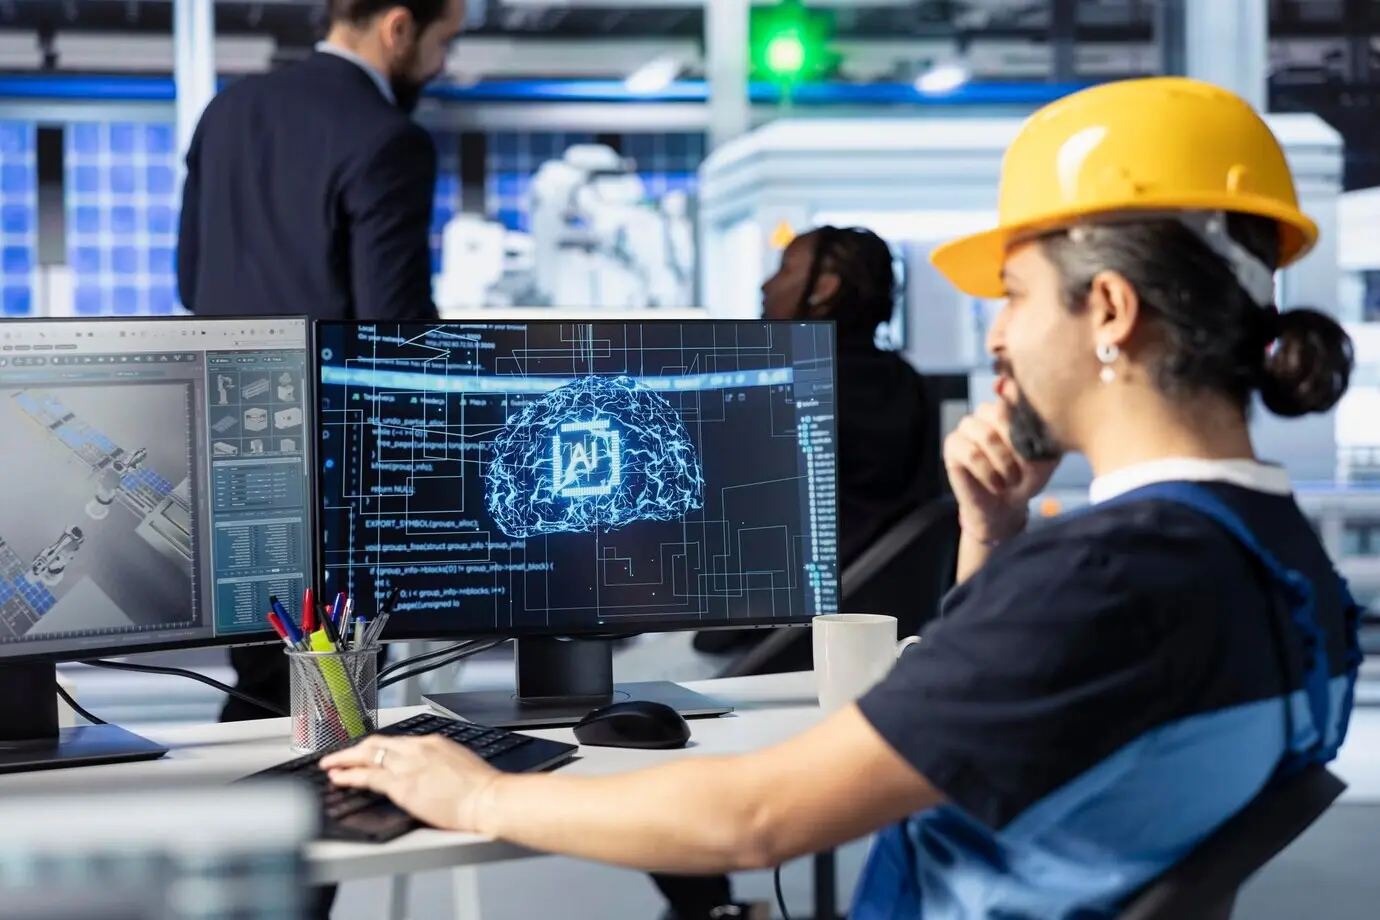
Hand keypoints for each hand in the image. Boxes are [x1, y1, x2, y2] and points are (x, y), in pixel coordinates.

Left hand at [320, 735, 501, 831]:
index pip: (396, 742)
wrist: (488, 798)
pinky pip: (368, 777)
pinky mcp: (402, 785)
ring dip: (345, 760)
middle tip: (339, 755)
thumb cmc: (482, 788)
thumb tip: (432, 773)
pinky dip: (349, 776)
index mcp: (433, 743)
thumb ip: (440, 765)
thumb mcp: (460, 765)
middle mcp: (417, 749)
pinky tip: (338, 779)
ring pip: (367, 755)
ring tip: (331, 765)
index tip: (368, 752)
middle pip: (377, 743)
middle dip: (354, 749)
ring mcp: (407, 765)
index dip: (377, 748)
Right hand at [943, 399, 1056, 542]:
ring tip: (1012, 480)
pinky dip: (988, 472)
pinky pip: (971, 453)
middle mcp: (987, 411)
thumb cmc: (1026, 477)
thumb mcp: (1044, 457)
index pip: (1015, 394)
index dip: (1024, 415)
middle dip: (1017, 445)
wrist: (1005, 506)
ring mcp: (968, 426)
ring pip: (986, 435)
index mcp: (1010, 406)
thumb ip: (1040, 433)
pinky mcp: (952, 444)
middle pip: (1000, 412)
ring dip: (1003, 462)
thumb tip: (1026, 419)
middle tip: (1025, 469)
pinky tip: (996, 484)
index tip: (1033, 439)